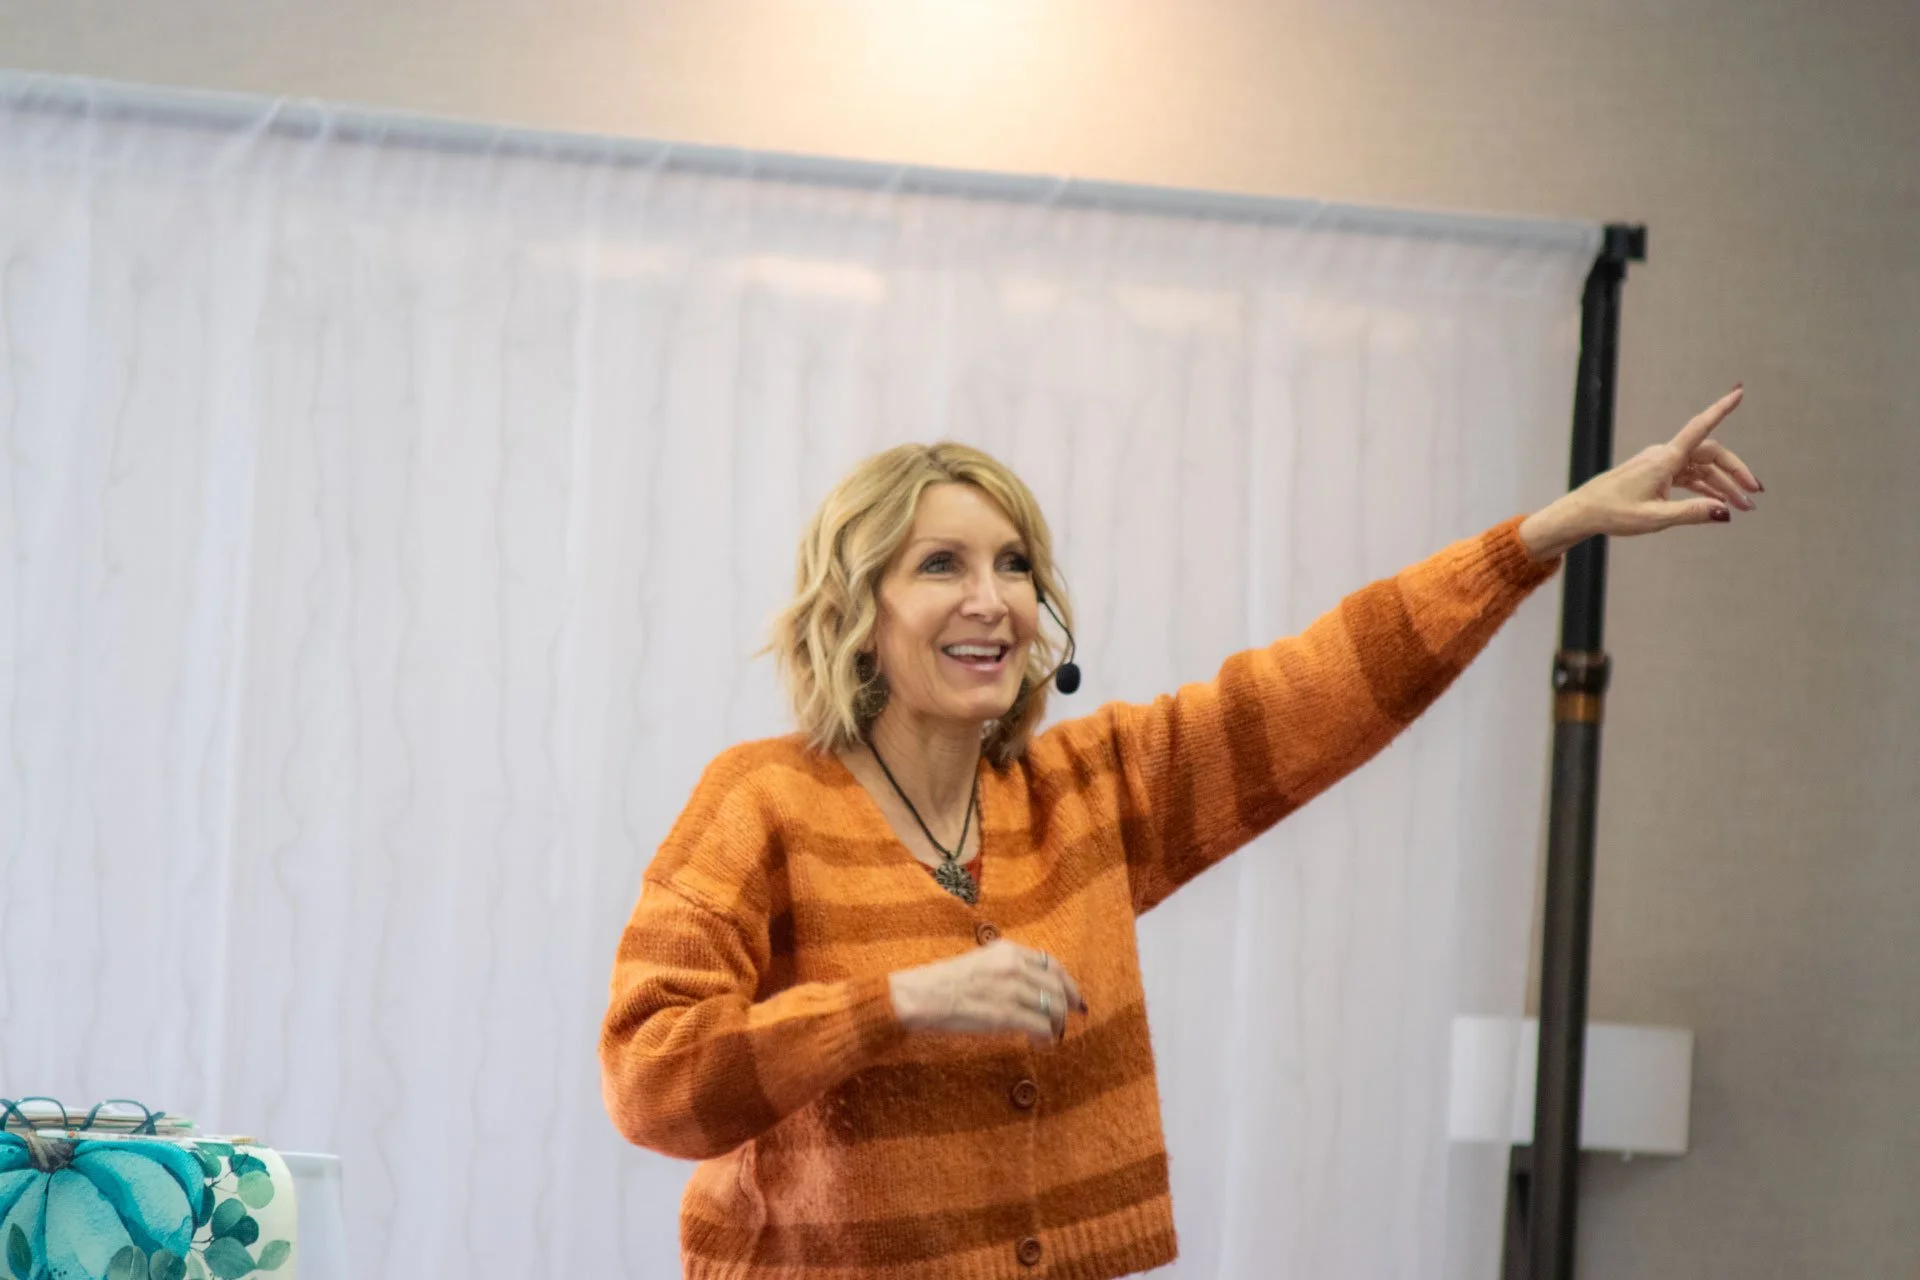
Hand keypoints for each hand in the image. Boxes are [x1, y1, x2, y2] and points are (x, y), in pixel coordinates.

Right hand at [889, 941, 1087, 1044]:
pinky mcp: (1005, 1015)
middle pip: (1058, 986)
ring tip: (1051, 1037)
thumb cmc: (942, 984)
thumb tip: (1028, 989)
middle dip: (1068, 1006)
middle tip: (1069, 1022)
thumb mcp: (979, 963)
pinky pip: (1041, 1027)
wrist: (918, 996)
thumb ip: (1005, 969)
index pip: (1052, 963)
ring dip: (1057, 1026)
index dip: (1068, 983)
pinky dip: (1046, 1038)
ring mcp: (1011, 990)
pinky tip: (1040, 1044)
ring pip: (1054, 1008)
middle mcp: (1014, 965)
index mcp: (1007, 950)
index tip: (1075, 998)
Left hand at [1519, 386, 1762, 560]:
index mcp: (1665, 459)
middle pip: (1711, 454)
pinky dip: (1706, 488)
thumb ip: (1692, 513)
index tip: (1739, 393)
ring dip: (1723, 486)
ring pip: (1702, 468)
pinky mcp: (1657, 475)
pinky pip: (1689, 476)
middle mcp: (1665, 456)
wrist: (1584, 512)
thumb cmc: (1614, 513)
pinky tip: (1720, 503)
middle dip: (1735, 472)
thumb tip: (1725, 512)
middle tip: (1754, 496)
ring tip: (1742, 507)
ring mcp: (1661, 464)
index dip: (1721, 409)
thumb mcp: (1655, 518)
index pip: (1699, 428)